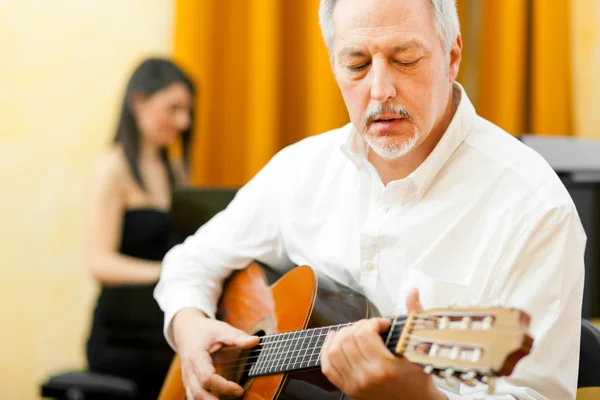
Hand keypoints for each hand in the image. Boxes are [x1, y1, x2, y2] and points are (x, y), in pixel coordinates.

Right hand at [172, 308, 259, 399]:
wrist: (187, 330)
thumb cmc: (205, 331)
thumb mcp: (221, 330)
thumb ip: (238, 337)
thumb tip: (255, 341)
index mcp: (196, 357)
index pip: (207, 378)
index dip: (223, 386)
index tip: (239, 389)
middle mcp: (189, 370)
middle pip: (198, 394)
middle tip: (236, 399)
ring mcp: (187, 378)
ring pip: (194, 398)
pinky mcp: (189, 383)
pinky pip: (193, 397)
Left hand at [320, 289, 445, 399]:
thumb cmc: (419, 378)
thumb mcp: (420, 347)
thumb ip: (415, 316)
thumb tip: (412, 292)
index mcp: (384, 367)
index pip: (364, 334)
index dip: (372, 322)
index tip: (382, 324)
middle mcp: (366, 376)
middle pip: (347, 340)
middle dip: (358, 326)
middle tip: (369, 328)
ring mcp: (355, 383)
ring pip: (334, 350)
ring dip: (341, 335)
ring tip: (354, 332)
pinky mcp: (348, 388)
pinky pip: (327, 366)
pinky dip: (327, 351)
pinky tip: (334, 341)